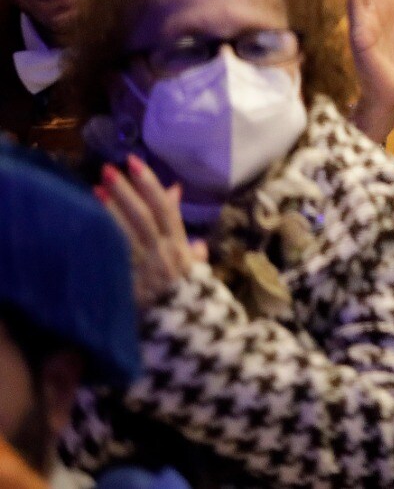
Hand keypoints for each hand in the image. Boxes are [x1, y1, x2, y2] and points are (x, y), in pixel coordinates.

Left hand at [97, 156, 206, 309]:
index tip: (135, 163)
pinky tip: (88, 226)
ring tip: (95, 189)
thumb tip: (180, 206)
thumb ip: (189, 240)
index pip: (166, 210)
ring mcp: (144, 271)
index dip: (150, 185)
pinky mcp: (129, 286)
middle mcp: (163, 255)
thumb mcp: (197, 268)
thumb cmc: (194, 301)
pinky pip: (114, 259)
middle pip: (144, 217)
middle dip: (127, 192)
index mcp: (181, 249)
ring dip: (111, 211)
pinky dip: (102, 240)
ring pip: (127, 234)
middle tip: (109, 170)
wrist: (189, 336)